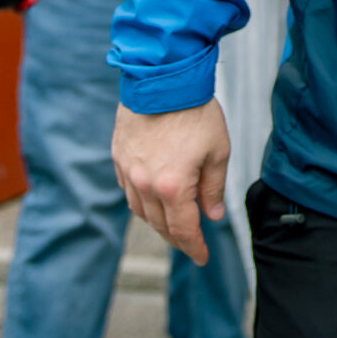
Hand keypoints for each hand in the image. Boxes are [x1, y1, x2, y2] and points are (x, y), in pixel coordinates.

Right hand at [112, 99, 230, 265]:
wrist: (162, 79)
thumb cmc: (194, 111)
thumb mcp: (217, 151)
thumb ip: (213, 188)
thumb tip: (211, 216)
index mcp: (172, 187)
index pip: (183, 230)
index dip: (193, 247)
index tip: (202, 258)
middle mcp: (145, 185)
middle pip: (160, 225)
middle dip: (177, 239)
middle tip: (190, 244)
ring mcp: (128, 171)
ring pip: (141, 211)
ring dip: (158, 222)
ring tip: (173, 224)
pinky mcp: (119, 157)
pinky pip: (129, 191)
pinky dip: (142, 202)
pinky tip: (153, 200)